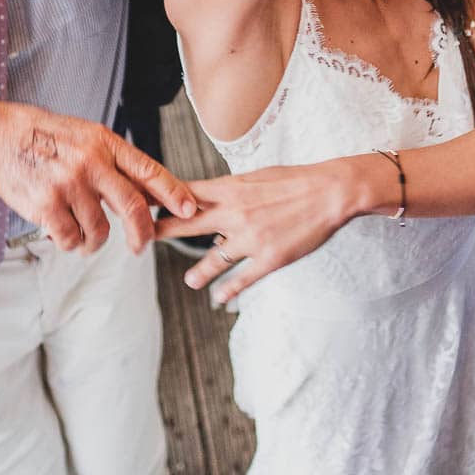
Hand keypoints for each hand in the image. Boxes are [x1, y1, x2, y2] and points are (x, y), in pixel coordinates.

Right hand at [0, 97, 196, 253]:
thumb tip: (148, 193)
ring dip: (95, 241)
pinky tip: (63, 232)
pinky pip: (71, 238)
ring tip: (85, 235)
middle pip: (133, 207)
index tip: (189, 209)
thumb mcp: (88, 136)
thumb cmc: (47, 138)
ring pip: (100, 230)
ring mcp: (70, 185)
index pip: (148, 169)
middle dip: (143, 233)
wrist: (0, 137)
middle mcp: (92, 163)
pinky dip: (71, 243)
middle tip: (140, 246)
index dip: (172, 192)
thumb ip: (115, 161)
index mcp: (105, 143)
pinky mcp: (47, 205)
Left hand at [155, 160, 364, 303]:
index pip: (187, 194)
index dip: (163, 199)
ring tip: (190, 281)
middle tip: (144, 238)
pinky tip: (220, 298)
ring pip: (214, 260)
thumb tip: (208, 195)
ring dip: (198, 273)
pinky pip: (242, 279)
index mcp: (232, 188)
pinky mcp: (269, 258)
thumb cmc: (295, 180)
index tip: (143, 204)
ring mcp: (251, 238)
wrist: (330, 192)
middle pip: (188, 225)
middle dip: (163, 231)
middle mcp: (235, 213)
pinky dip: (229, 291)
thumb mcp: (257, 176)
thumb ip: (230, 188)